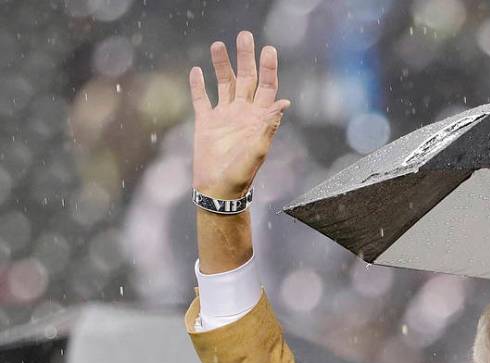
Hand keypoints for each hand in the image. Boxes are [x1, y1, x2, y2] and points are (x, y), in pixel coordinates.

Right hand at [189, 30, 289, 197]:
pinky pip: (202, 99)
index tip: (269, 49)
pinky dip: (198, 85)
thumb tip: (283, 102)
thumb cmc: (241, 175)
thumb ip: (269, 126)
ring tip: (219, 44)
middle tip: (245, 35)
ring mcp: (224, 117)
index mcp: (258, 119)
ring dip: (222, 65)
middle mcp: (243, 114)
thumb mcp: (258, 150)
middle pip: (246, 79)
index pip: (266, 87)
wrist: (218, 189)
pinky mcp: (206, 123)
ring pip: (224, 84)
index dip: (268, 69)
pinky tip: (196, 70)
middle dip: (246, 58)